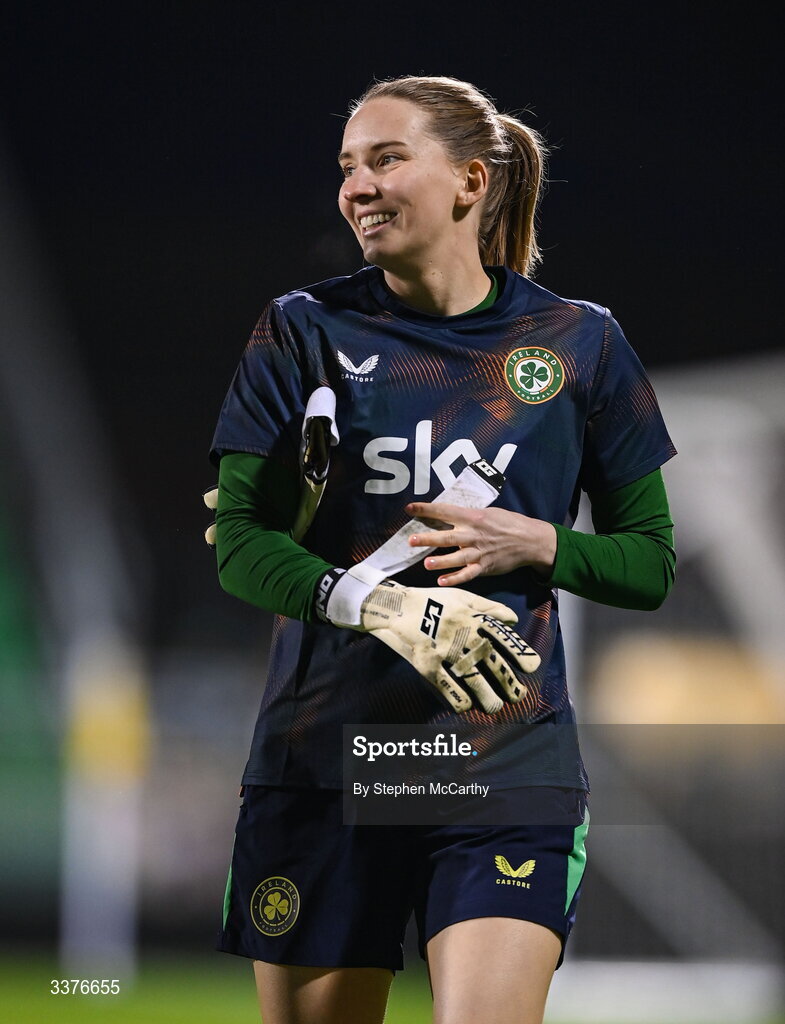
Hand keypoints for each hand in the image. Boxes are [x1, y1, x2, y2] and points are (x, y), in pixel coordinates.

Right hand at [359, 580, 540, 713]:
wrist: (394, 606)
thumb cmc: (431, 600)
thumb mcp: (462, 596)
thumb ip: (489, 607)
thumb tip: (513, 619)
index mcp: (473, 618)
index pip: (502, 637)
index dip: (519, 653)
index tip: (532, 667)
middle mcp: (463, 636)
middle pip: (492, 663)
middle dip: (509, 683)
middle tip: (519, 696)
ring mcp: (445, 651)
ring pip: (474, 681)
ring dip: (488, 698)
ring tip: (496, 707)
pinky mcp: (427, 665)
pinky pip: (448, 688)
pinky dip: (460, 700)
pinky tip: (466, 706)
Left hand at [405, 502, 556, 586]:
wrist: (530, 541)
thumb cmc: (508, 523)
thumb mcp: (489, 513)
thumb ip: (468, 517)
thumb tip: (447, 517)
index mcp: (474, 517)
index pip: (446, 511)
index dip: (427, 509)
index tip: (410, 508)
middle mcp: (475, 535)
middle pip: (448, 537)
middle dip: (429, 539)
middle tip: (411, 540)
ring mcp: (480, 552)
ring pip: (457, 558)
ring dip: (441, 561)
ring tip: (426, 563)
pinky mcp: (485, 567)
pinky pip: (468, 574)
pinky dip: (455, 578)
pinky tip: (441, 581)